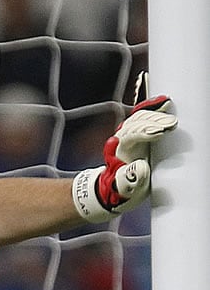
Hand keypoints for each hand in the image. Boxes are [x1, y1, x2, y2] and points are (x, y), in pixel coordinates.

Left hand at [73, 94, 177, 222]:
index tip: (159, 132)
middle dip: (153, 122)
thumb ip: (131, 179)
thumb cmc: (124, 188)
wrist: (118, 186)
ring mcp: (130, 134)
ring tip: (170, 109)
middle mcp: (122, 140)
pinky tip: (165, 101)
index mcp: (118, 152)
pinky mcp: (139, 132)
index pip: (129, 137)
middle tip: (171, 124)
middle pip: (135, 124)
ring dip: (155, 113)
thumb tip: (140, 166)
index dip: (143, 132)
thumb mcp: (127, 188)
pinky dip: (154, 108)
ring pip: (140, 118)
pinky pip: (145, 116)